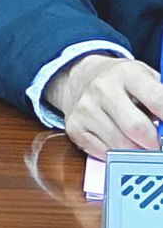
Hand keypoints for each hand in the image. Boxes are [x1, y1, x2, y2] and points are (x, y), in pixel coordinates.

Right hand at [44, 54, 162, 157]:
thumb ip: (160, 99)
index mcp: (127, 73)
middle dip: (154, 143)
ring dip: (137, 151)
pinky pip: (103, 153)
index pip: (158, 99)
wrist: (80, 77)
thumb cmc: (122, 82)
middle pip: (136, 127)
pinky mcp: (74, 127)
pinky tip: (121, 143)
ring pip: (120, 145)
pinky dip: (118, 154)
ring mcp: (85, 109)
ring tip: (141, 144)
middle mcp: (102, 89)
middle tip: (159, 145)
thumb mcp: (146, 77)